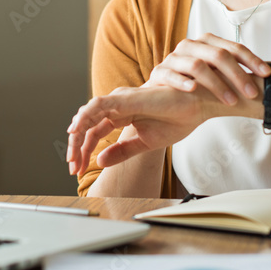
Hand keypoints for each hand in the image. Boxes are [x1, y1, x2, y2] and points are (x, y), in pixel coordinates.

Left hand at [66, 85, 215, 175]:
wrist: (197, 108)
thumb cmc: (177, 120)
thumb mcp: (144, 143)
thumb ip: (122, 151)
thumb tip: (100, 161)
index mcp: (121, 115)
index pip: (94, 133)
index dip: (83, 152)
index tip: (78, 171)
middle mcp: (117, 106)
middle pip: (87, 126)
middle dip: (77, 148)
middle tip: (73, 169)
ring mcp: (120, 100)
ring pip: (88, 116)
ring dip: (77, 137)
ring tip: (73, 158)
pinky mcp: (125, 98)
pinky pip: (98, 106)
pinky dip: (84, 117)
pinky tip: (76, 131)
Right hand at [147, 33, 270, 104]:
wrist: (162, 97)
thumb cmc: (195, 85)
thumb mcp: (215, 74)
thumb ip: (234, 72)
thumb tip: (267, 77)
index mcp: (207, 42)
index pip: (233, 48)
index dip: (252, 60)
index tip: (267, 75)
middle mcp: (190, 46)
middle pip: (218, 55)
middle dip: (238, 75)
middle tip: (252, 94)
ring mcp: (173, 58)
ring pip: (197, 65)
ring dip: (217, 84)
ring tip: (231, 101)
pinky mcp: (159, 73)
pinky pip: (170, 75)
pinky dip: (182, 81)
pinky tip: (193, 90)